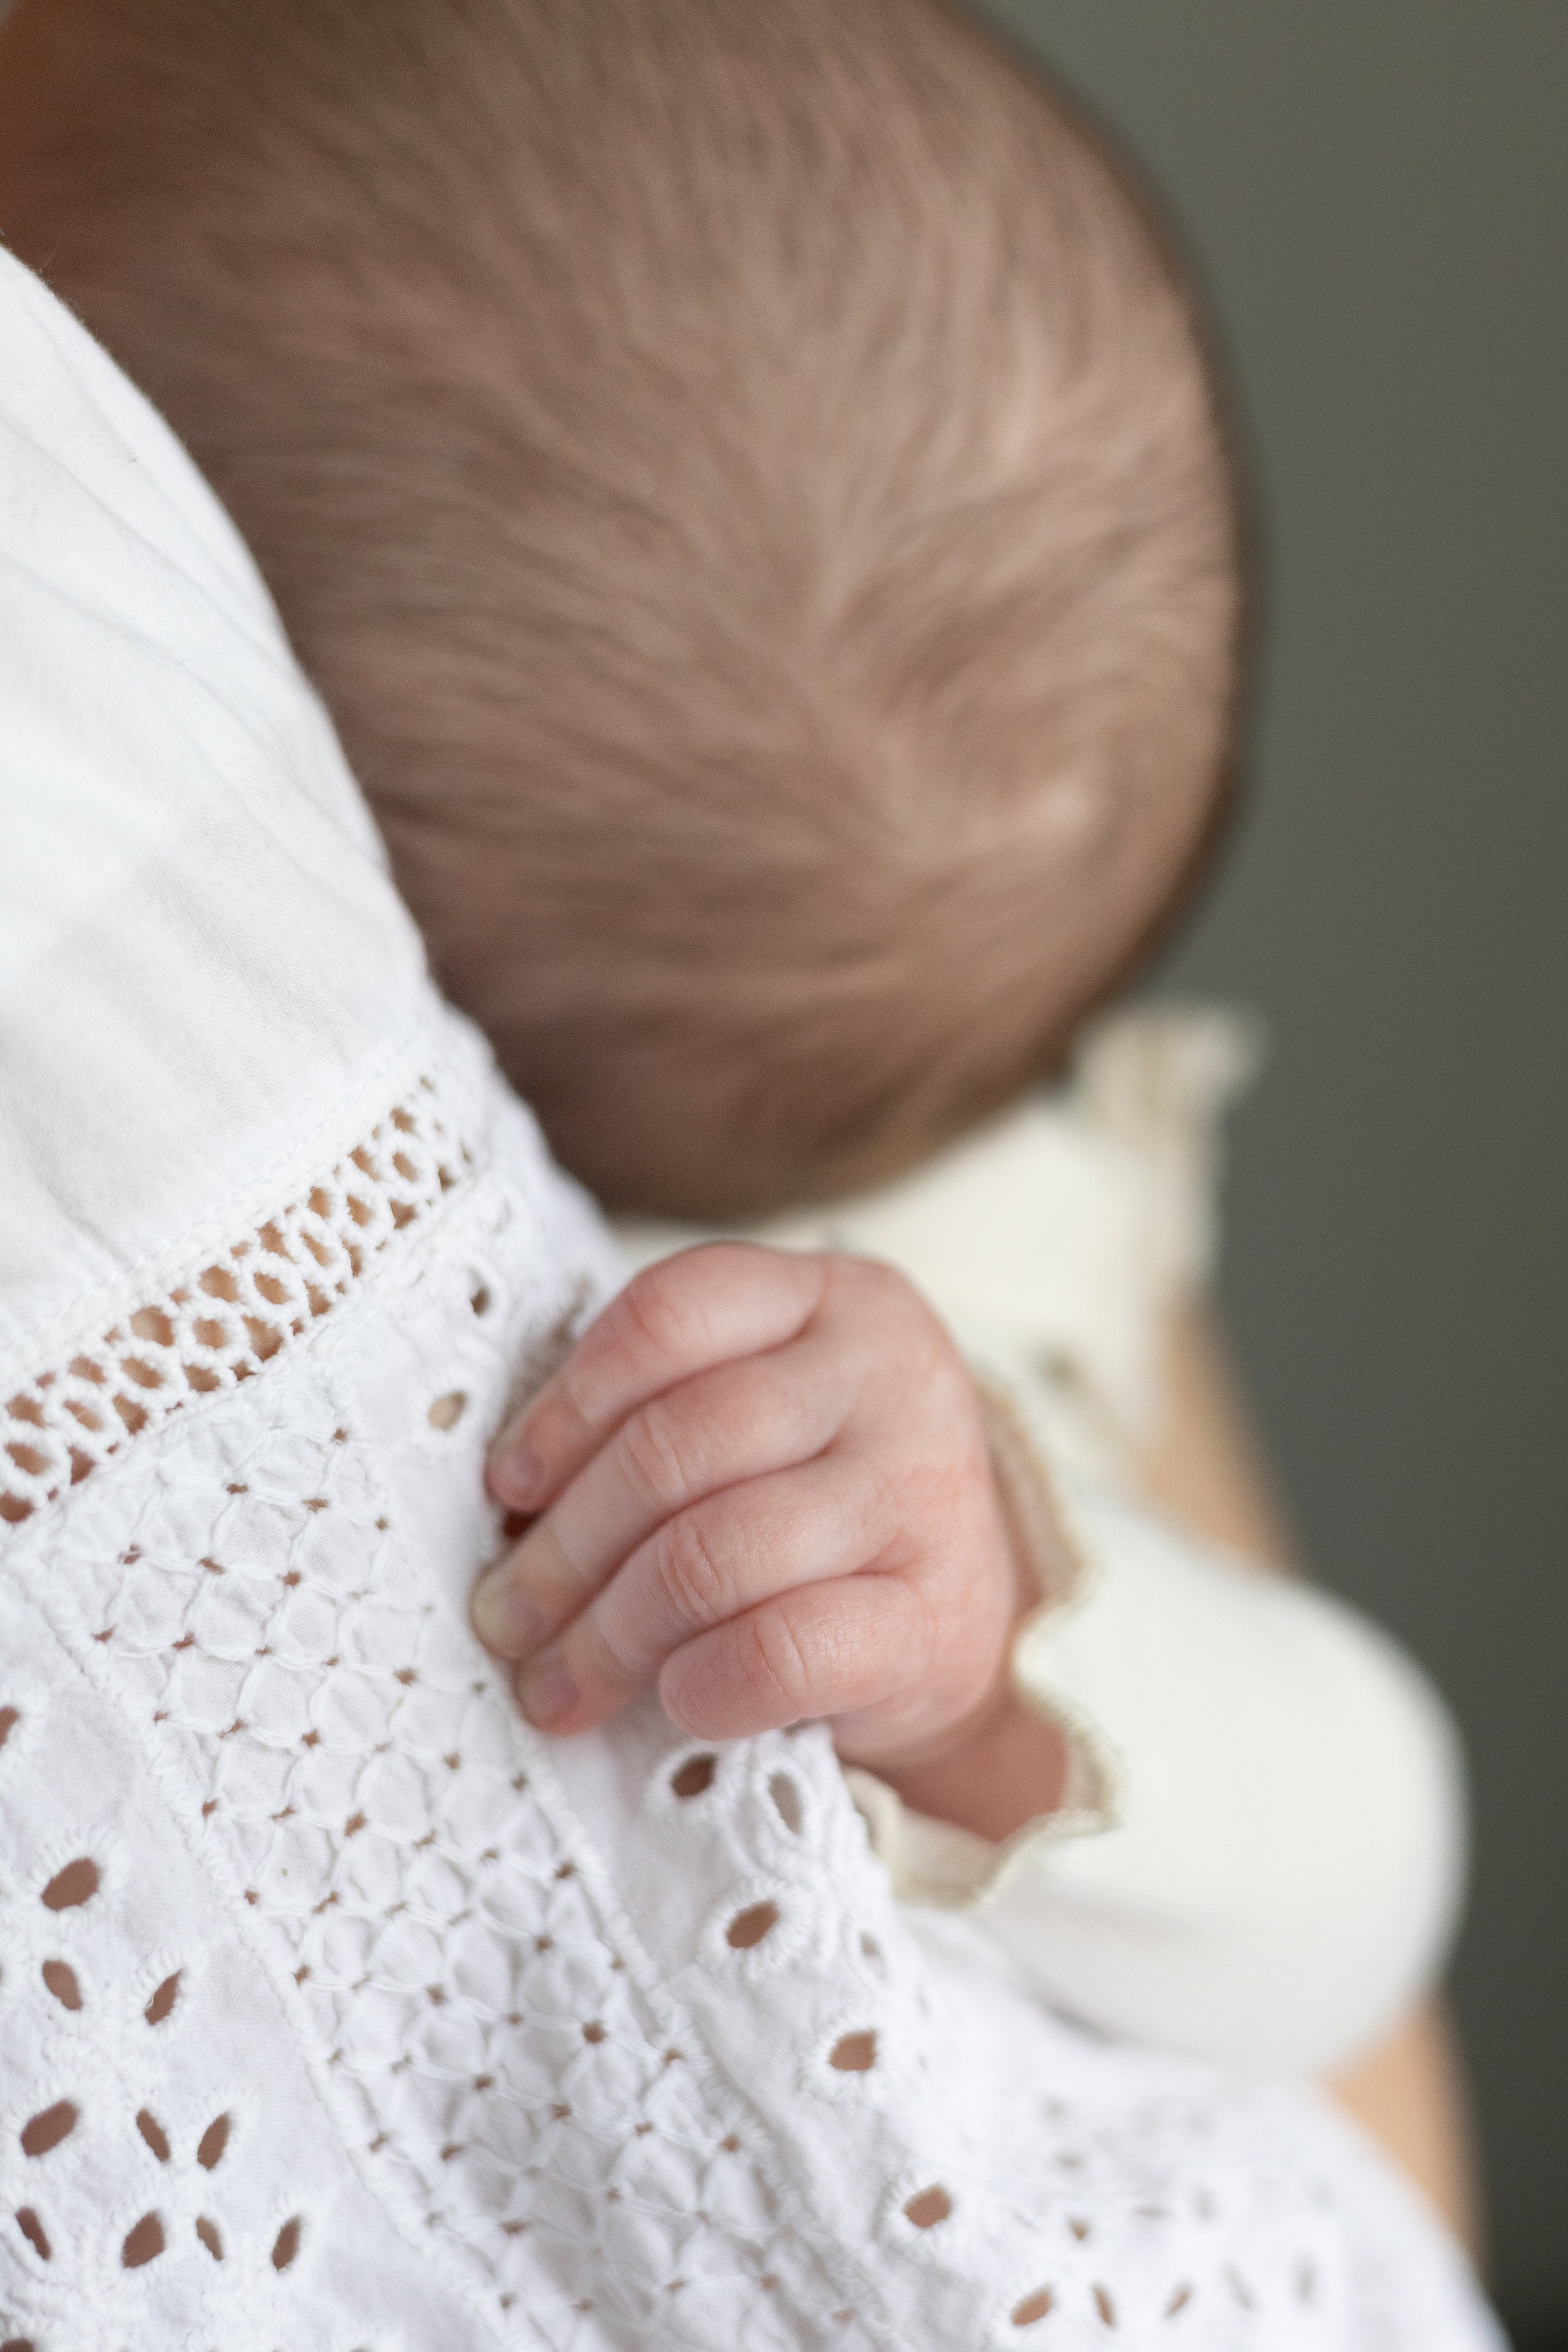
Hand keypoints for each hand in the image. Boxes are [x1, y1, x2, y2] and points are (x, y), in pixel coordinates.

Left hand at [470, 1242, 1030, 1777]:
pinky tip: (671, 1704)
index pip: (671, 1311)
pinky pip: (779, 1651)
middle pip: (678, 1444)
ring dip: (608, 1633)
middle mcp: (891, 1375)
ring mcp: (924, 1494)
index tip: (510, 1487)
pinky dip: (700, 1685)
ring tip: (555, 1682)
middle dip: (565, 1546)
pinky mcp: (935, 1620)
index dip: (566, 1404)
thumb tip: (508, 1507)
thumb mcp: (763, 1419)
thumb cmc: (819, 1511)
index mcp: (836, 1297)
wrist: (967, 1625)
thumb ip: (659, 1417)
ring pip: (715, 1552)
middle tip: (503, 1617)